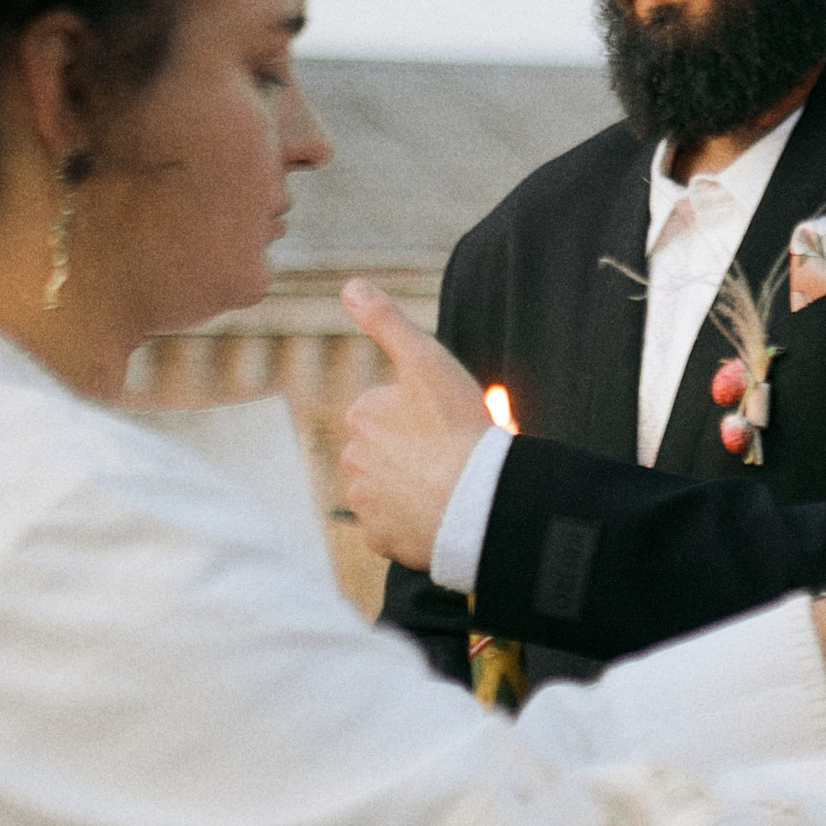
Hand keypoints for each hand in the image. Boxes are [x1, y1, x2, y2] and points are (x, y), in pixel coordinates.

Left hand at [339, 279, 493, 569]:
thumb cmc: (455, 428)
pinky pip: (396, 529)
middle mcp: (354, 461)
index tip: (449, 421)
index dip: (425, 414)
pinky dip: (414, 524)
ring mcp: (366, 504)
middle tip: (453, 454)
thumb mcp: (425, 360)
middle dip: (416, 453)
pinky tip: (440, 514)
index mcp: (362, 416)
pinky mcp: (383, 540)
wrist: (476, 501)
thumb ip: (386, 321)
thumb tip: (349, 285)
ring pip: (391, 490)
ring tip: (451, 485)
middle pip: (390, 451)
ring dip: (414, 488)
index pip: (391, 411)